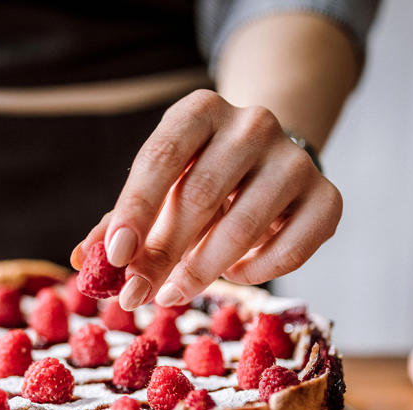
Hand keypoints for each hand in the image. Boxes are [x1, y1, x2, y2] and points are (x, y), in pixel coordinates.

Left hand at [71, 90, 341, 309]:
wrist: (268, 162)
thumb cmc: (197, 180)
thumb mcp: (157, 192)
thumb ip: (121, 224)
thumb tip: (85, 261)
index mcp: (200, 111)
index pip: (162, 157)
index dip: (135, 209)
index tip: (115, 257)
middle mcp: (253, 124)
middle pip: (201, 194)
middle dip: (164, 254)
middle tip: (136, 296)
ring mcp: (294, 159)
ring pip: (246, 224)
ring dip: (205, 270)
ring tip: (176, 292)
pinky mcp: (327, 197)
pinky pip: (291, 247)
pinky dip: (257, 272)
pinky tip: (235, 273)